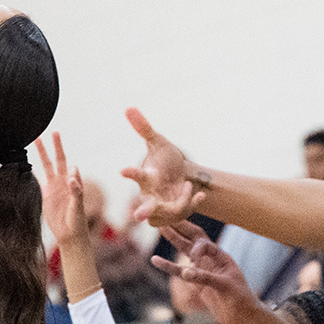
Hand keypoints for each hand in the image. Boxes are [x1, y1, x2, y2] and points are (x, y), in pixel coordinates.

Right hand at [36, 134, 93, 246]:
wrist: (70, 235)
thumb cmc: (77, 221)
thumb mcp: (78, 207)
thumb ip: (76, 192)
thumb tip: (72, 176)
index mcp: (71, 183)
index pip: (69, 167)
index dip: (66, 162)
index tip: (64, 167)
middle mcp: (63, 182)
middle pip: (57, 160)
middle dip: (55, 146)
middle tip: (53, 132)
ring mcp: (53, 187)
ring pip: (46, 166)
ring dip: (42, 154)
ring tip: (36, 140)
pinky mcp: (45, 194)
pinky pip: (37, 180)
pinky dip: (32, 171)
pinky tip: (26, 162)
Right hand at [121, 109, 205, 226]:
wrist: (179, 173)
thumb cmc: (163, 157)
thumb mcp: (158, 142)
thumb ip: (144, 128)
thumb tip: (129, 107)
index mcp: (146, 177)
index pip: (136, 175)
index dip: (131, 173)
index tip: (123, 170)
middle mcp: (150, 195)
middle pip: (144, 207)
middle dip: (142, 211)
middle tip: (138, 216)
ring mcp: (162, 207)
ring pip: (168, 215)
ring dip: (181, 202)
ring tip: (187, 185)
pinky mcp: (175, 213)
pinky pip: (183, 215)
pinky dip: (193, 205)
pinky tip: (200, 194)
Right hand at [152, 221, 260, 323]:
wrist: (241, 315)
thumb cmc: (240, 298)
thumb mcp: (225, 285)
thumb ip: (205, 277)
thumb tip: (186, 273)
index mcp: (221, 256)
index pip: (204, 243)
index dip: (196, 248)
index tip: (192, 260)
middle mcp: (210, 259)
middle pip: (193, 238)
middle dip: (181, 227)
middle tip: (167, 215)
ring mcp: (201, 268)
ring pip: (184, 250)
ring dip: (173, 239)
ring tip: (160, 227)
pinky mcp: (194, 281)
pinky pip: (178, 271)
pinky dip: (167, 266)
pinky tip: (155, 259)